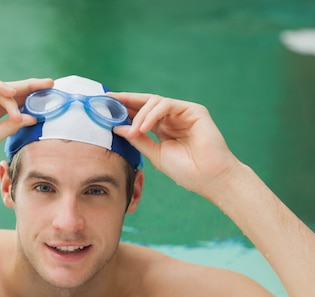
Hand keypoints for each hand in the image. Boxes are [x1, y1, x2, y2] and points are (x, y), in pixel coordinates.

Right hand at [0, 74, 52, 172]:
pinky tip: (9, 94)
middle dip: (29, 87)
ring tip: (25, 102)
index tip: (50, 96)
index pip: (13, 102)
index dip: (30, 98)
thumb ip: (8, 127)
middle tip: (50, 84)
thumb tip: (32, 118)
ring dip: (12, 93)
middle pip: (8, 90)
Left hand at [110, 92, 240, 194]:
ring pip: (155, 102)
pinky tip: (144, 127)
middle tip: (109, 100)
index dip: (124, 108)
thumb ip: (138, 140)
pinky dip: (152, 114)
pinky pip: (167, 105)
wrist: (209, 178)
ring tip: (134, 131)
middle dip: (126, 100)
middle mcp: (172, 118)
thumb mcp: (155, 155)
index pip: (141, 113)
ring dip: (140, 115)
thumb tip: (117, 128)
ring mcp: (183, 113)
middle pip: (146, 102)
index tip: (105, 105)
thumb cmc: (186, 171)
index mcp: (163, 129)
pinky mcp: (193, 110)